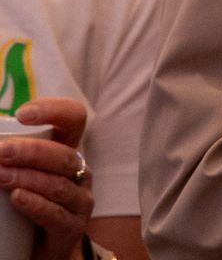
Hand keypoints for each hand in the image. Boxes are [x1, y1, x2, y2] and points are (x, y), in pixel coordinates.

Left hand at [4, 96, 91, 259]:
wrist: (38, 252)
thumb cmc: (26, 208)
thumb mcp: (21, 176)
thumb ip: (9, 159)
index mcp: (66, 152)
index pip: (74, 119)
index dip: (55, 110)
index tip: (23, 114)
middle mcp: (79, 173)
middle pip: (65, 155)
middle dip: (32, 151)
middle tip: (1, 152)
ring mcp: (79, 201)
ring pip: (60, 184)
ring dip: (28, 178)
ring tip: (0, 176)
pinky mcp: (72, 229)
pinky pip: (57, 214)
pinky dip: (36, 204)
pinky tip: (17, 198)